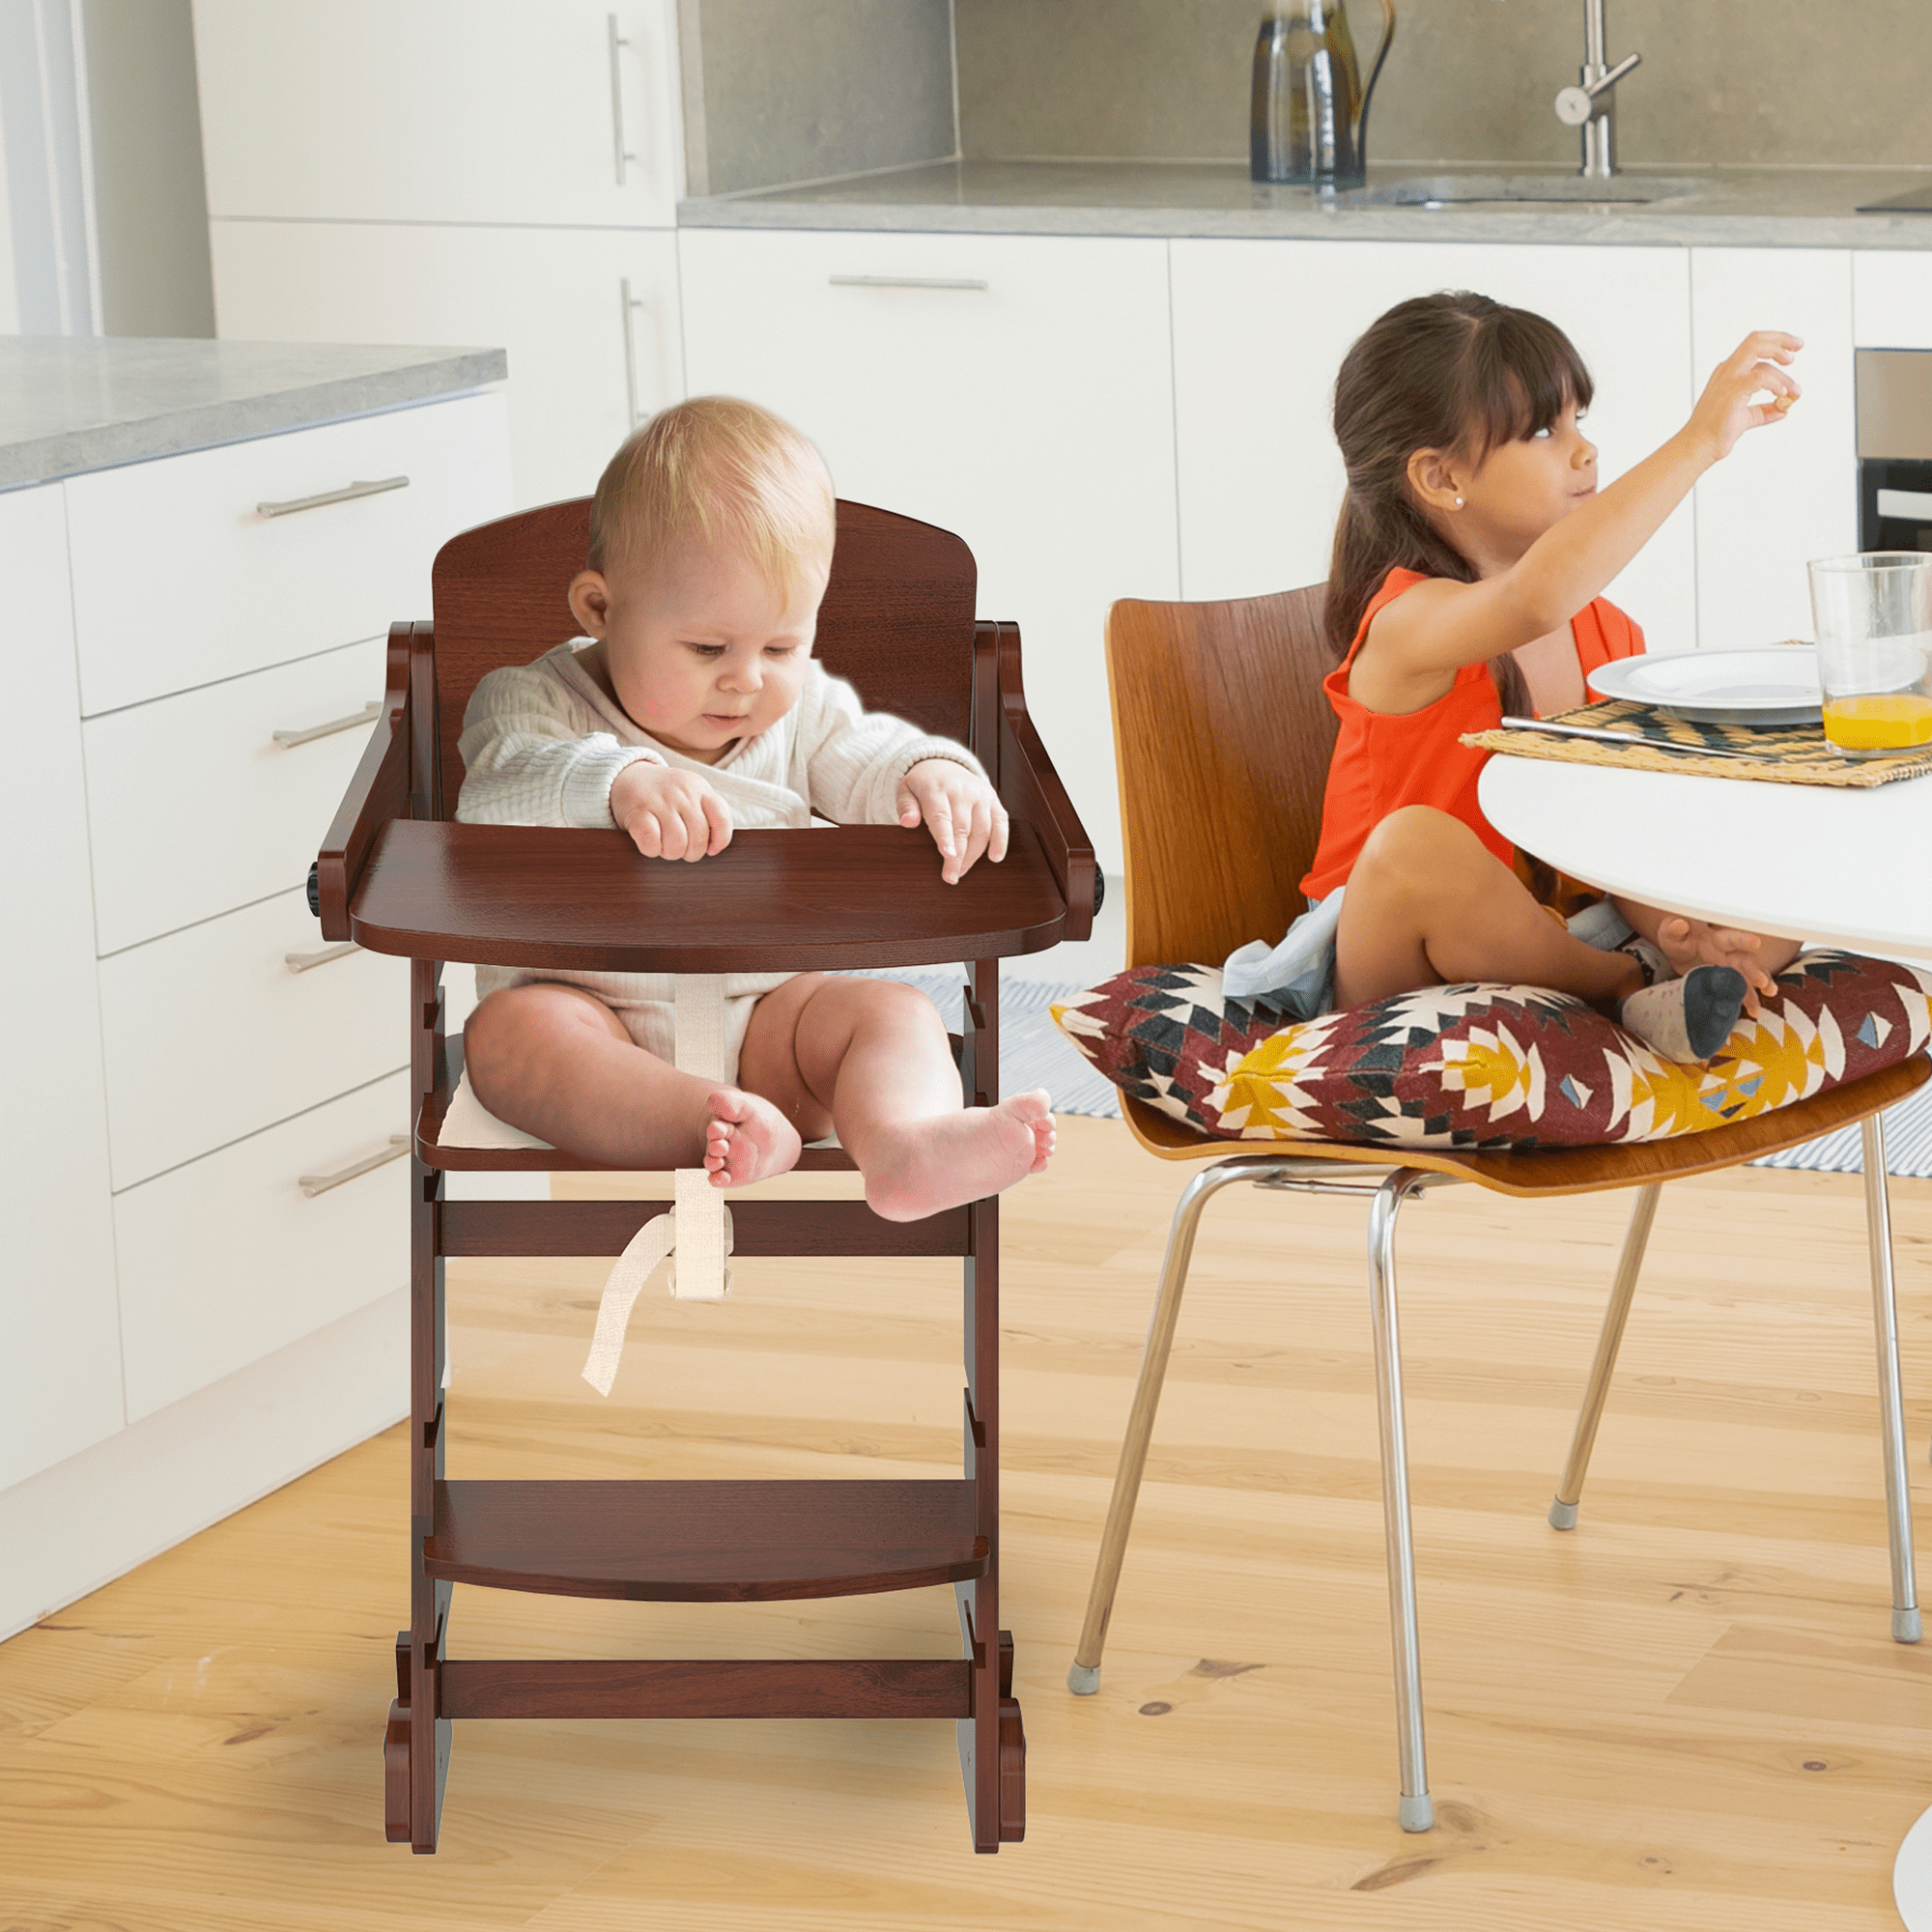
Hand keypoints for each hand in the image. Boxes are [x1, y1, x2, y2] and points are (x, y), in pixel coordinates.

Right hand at [610, 758, 732, 860]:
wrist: (627, 775)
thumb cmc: (664, 795)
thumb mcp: (690, 794)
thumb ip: (706, 814)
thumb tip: (713, 848)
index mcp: (699, 787)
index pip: (722, 818)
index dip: (720, 840)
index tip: (711, 849)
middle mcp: (682, 792)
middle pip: (699, 838)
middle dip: (690, 852)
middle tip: (680, 847)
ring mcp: (659, 800)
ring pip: (677, 844)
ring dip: (670, 852)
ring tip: (664, 845)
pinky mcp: (637, 811)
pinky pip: (651, 842)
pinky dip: (651, 849)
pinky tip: (649, 843)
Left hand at [896, 759, 1007, 883]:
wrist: (944, 764)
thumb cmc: (923, 785)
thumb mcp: (905, 791)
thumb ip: (905, 807)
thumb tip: (908, 822)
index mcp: (936, 789)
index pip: (942, 816)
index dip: (945, 838)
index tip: (947, 856)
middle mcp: (961, 790)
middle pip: (963, 828)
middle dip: (958, 856)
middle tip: (951, 877)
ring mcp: (980, 795)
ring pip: (982, 829)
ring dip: (974, 854)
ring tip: (962, 871)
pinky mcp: (993, 799)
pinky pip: (1001, 822)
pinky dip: (1000, 841)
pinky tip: (995, 857)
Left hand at [1655, 914, 1779, 1015]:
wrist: (1678, 952)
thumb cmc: (1678, 938)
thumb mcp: (1670, 932)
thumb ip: (1674, 929)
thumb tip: (1678, 925)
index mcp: (1715, 939)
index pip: (1731, 938)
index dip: (1743, 939)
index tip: (1755, 942)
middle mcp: (1728, 953)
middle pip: (1746, 960)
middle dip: (1756, 970)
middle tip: (1763, 981)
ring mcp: (1731, 968)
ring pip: (1749, 976)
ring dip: (1759, 986)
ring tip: (1769, 994)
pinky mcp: (1729, 981)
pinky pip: (1742, 990)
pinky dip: (1749, 1000)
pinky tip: (1754, 1011)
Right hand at [1686, 330, 1801, 462]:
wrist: (1699, 446)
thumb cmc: (1715, 432)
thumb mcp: (1746, 417)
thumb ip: (1764, 410)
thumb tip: (1782, 409)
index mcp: (1728, 373)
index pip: (1754, 345)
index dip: (1777, 341)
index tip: (1793, 347)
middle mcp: (1727, 371)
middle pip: (1756, 340)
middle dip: (1781, 340)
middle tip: (1797, 349)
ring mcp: (1728, 380)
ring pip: (1759, 353)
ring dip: (1783, 371)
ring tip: (1792, 390)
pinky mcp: (1732, 393)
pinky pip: (1759, 378)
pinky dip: (1775, 384)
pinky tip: (1781, 394)